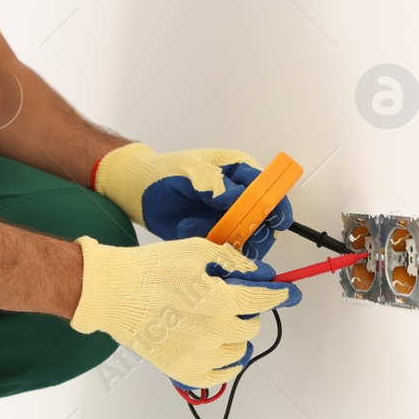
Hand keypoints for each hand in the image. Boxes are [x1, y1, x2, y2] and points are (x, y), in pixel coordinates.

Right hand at [69, 236, 301, 388]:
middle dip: (248, 312)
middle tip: (234, 303)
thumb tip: (258, 273)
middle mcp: (214, 332)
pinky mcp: (181, 370)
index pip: (263, 300)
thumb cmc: (149, 270)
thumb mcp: (196, 252)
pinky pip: (219, 377)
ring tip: (222, 325)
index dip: (278, 294)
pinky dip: (226, 365)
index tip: (285, 293)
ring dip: (237, 337)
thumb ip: (232, 262)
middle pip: (252, 327)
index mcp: (221, 301)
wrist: (111, 293)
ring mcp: (198, 356)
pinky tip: (222, 353)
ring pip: (239, 352)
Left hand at [93, 143, 291, 259]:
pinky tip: (187, 228)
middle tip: (235, 232)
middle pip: (265, 220)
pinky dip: (209, 244)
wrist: (140, 190)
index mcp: (240, 172)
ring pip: (247, 238)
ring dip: (230, 240)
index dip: (277, 205)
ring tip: (200, 228)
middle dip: (255, 230)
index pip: (271, 190)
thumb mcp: (191, 170)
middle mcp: (240, 197)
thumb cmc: (166, 172)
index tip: (275, 220)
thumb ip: (215, 183)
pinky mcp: (215, 236)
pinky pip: (224, 248)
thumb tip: (238, 198)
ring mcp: (228, 219)